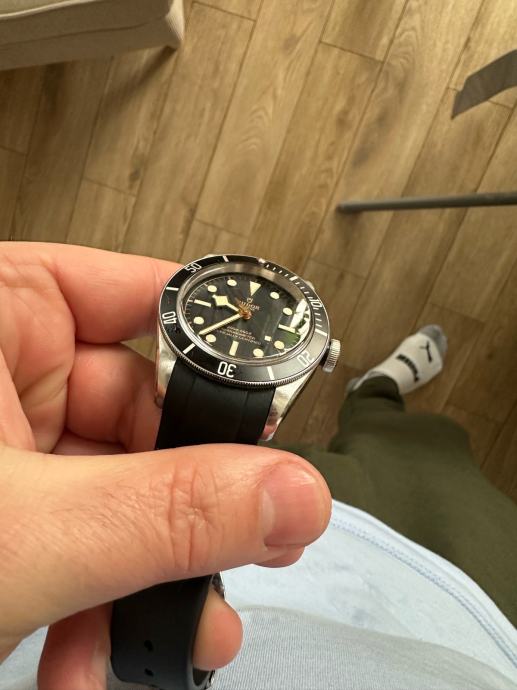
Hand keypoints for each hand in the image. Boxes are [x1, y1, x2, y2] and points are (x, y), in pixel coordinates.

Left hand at [0, 242, 330, 689]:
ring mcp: (8, 447)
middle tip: (251, 538)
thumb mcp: (24, 532)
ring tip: (175, 626)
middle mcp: (4, 371)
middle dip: (197, 495)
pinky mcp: (9, 513)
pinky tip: (99, 655)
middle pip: (149, 411)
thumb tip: (292, 494)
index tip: (275, 412)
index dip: (218, 354)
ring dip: (156, 568)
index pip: (143, 299)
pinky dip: (106, 600)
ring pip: (128, 489)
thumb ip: (170, 511)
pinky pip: (90, 536)